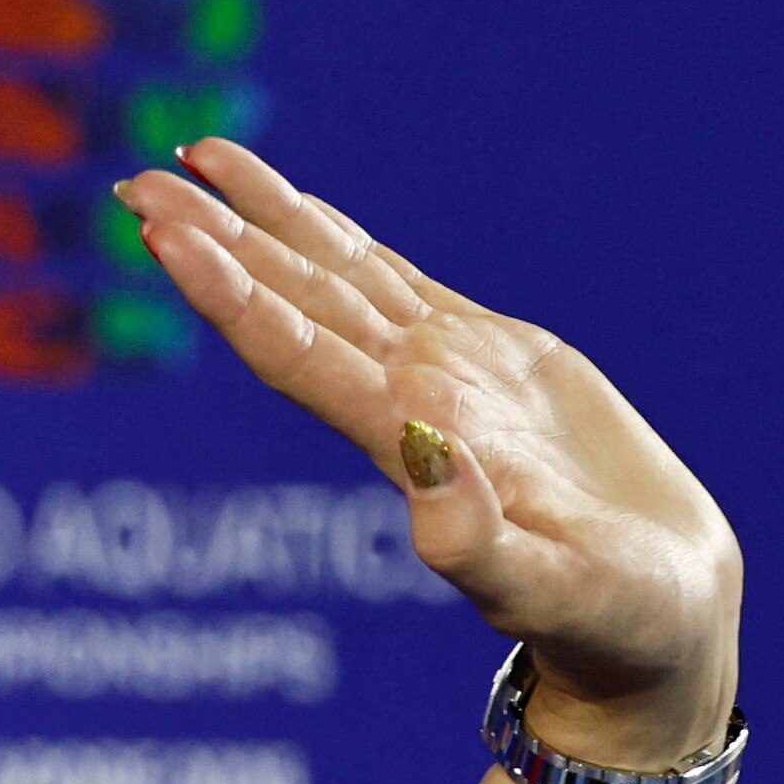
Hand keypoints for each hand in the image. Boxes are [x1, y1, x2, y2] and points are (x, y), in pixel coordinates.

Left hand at [121, 139, 740, 768]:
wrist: (651, 623)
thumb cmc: (607, 624)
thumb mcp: (550, 590)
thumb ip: (479, 543)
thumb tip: (423, 463)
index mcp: (406, 446)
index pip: (296, 357)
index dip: (231, 296)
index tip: (166, 238)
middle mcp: (403, 399)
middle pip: (290, 301)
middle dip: (215, 240)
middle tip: (131, 184)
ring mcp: (439, 371)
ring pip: (332, 276)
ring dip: (259, 220)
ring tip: (189, 160)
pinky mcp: (486, 355)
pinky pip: (392, 279)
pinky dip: (337, 236)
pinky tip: (290, 207)